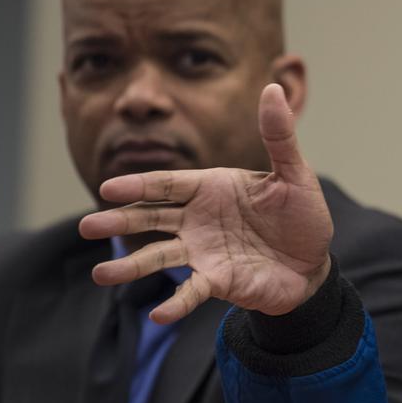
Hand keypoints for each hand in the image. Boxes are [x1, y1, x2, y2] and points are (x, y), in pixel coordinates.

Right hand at [79, 83, 333, 323]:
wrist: (314, 264)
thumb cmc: (303, 216)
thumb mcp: (295, 174)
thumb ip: (279, 136)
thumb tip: (272, 88)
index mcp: (212, 188)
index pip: (167, 184)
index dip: (138, 186)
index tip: (108, 189)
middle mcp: (199, 219)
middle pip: (152, 218)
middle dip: (120, 221)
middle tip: (87, 227)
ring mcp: (204, 251)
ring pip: (160, 256)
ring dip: (131, 266)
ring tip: (102, 275)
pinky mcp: (217, 281)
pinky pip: (191, 292)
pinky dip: (176, 302)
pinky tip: (158, 314)